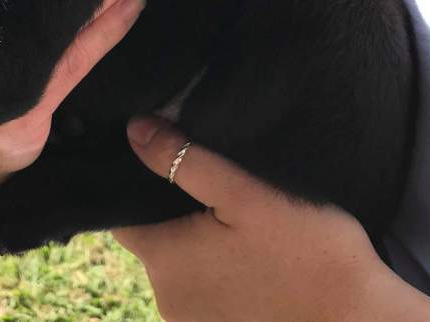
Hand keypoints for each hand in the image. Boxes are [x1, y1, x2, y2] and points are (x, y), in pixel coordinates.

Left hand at [114, 117, 429, 321]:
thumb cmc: (309, 253)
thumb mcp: (246, 193)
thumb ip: (183, 160)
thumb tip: (133, 129)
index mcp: (165, 259)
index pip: (121, 214)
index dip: (130, 183)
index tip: (153, 158)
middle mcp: (168, 300)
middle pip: (153, 239)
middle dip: (170, 210)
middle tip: (206, 178)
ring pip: (181, 267)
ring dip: (197, 242)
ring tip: (230, 214)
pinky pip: (205, 293)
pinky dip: (218, 271)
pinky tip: (248, 254)